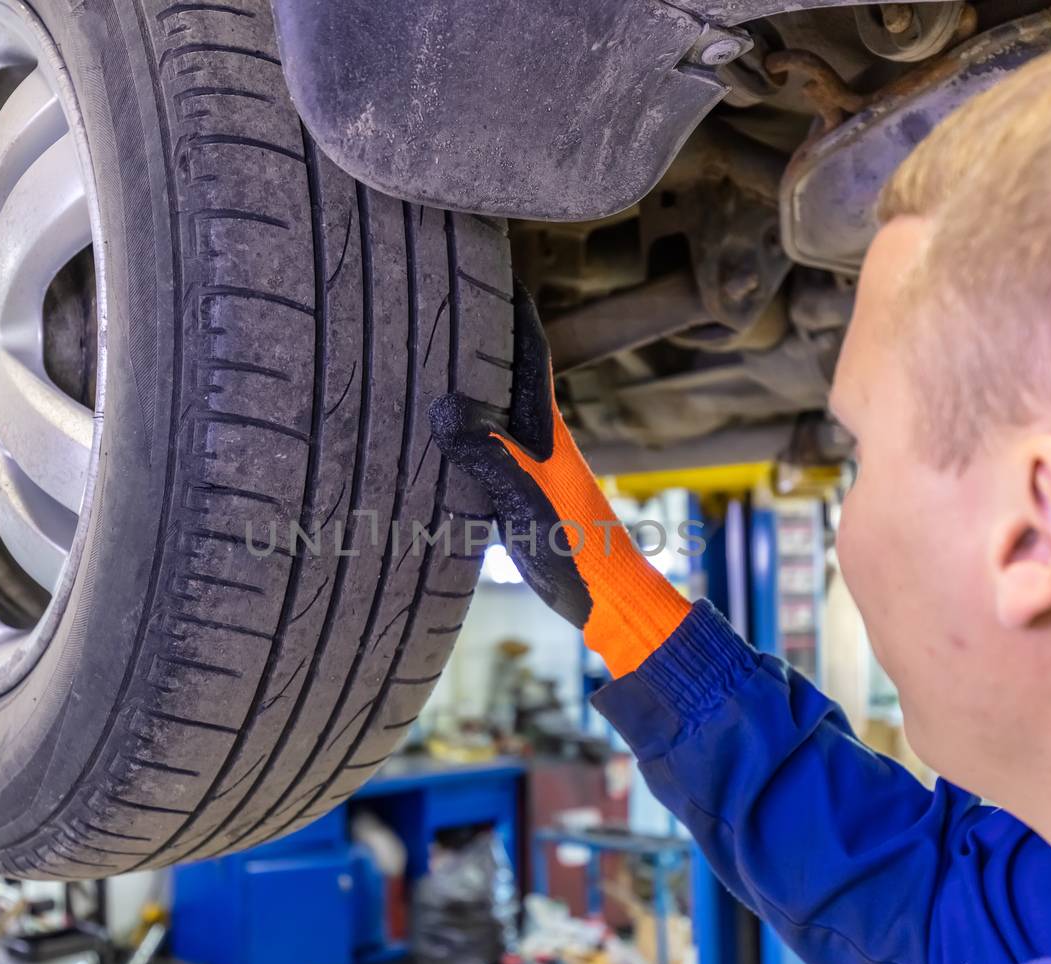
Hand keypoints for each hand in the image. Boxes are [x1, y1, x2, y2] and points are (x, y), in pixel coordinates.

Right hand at [430, 286, 690, 675]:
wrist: (614, 605)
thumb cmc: (580, 555)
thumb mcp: (528, 504)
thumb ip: (489, 458)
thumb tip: (445, 409)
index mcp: (547, 430)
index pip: (530, 353)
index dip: (514, 313)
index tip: (493, 271)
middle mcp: (543, 441)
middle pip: (511, 376)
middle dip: (485, 343)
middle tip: (444, 310)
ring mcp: (537, 469)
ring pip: (501, 413)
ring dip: (476, 389)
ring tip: (436, 366)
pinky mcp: (529, 498)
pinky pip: (493, 450)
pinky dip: (470, 435)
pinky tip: (449, 445)